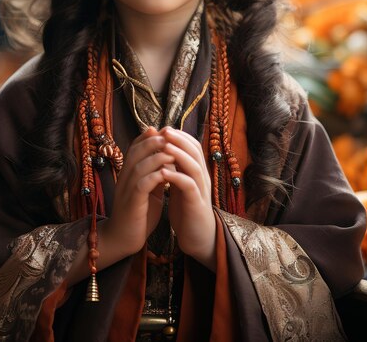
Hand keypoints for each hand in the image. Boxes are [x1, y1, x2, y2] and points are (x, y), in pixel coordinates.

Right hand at [102, 127, 173, 258]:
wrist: (124, 239)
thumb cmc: (139, 214)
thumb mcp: (149, 190)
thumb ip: (155, 174)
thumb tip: (168, 158)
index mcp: (129, 173)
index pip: (135, 147)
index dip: (148, 136)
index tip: (164, 129)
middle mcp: (124, 177)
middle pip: (136, 151)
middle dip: (153, 141)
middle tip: (169, 133)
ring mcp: (126, 189)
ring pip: (139, 166)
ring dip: (155, 156)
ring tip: (171, 151)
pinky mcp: (131, 203)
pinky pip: (141, 185)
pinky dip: (153, 177)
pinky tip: (165, 174)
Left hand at [160, 127, 215, 269]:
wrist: (198, 238)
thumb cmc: (187, 210)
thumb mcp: (180, 185)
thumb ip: (176, 168)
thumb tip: (165, 150)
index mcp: (197, 172)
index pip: (193, 146)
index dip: (179, 136)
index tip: (163, 127)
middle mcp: (202, 178)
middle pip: (195, 151)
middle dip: (179, 139)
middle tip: (164, 129)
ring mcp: (201, 190)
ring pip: (194, 166)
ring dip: (179, 154)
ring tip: (165, 145)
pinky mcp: (197, 204)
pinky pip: (189, 186)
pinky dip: (177, 177)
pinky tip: (164, 172)